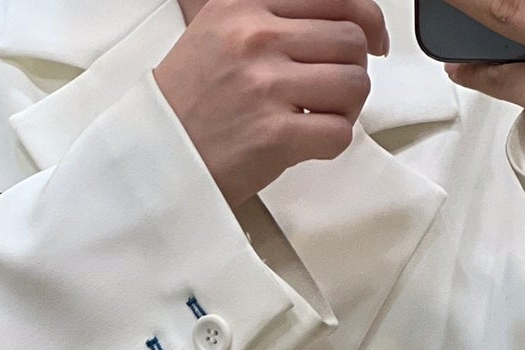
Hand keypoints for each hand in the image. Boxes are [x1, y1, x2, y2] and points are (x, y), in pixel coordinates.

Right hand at [154, 0, 390, 206]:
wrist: (152, 159)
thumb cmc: (185, 104)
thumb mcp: (215, 32)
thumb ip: (267, 15)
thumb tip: (335, 18)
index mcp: (244, 5)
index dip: (366, 18)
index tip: (372, 40)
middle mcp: (255, 37)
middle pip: (350, 40)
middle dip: (355, 69)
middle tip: (339, 91)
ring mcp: (265, 86)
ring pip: (353, 84)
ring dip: (348, 107)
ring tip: (322, 118)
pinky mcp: (274, 135)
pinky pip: (338, 132)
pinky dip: (333, 142)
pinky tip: (309, 144)